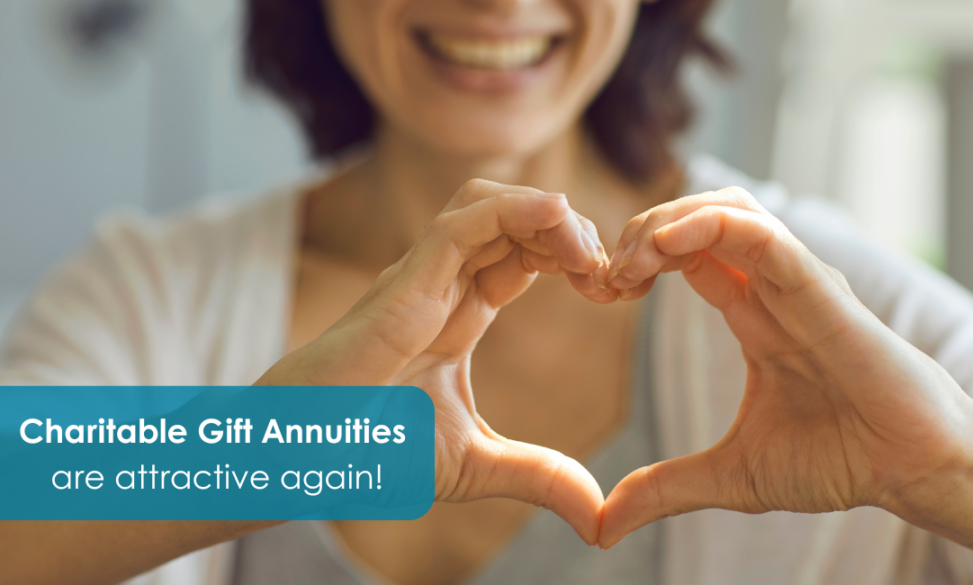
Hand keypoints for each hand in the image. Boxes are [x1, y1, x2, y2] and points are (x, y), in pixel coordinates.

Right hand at [260, 179, 614, 543]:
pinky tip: (558, 219)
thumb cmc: (371, 450)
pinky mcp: (407, 280)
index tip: (613, 292)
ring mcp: (423, 276)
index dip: (573, 259)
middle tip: (610, 275)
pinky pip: (464, 220)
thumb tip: (598, 515)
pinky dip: (516, 208)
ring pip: (491, 204)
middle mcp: (444, 284)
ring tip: (588, 255)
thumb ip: (538, 475)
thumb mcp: (476, 464)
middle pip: (517, 220)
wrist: (305, 457)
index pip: (525, 256)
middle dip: (572, 232)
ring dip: (550, 215)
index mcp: (460, 312)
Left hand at [600, 188, 972, 547]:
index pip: (684, 255)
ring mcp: (797, 283)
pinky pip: (763, 236)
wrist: (912, 472)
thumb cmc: (840, 460)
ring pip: (727, 210)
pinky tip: (664, 245)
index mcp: (752, 314)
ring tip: (630, 260)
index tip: (598, 291)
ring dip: (666, 220)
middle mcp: (771, 288)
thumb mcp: (731, 476)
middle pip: (697, 218)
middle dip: (639, 231)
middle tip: (603, 275)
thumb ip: (664, 489)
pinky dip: (709, 226)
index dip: (634, 261)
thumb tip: (601, 527)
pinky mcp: (821, 290)